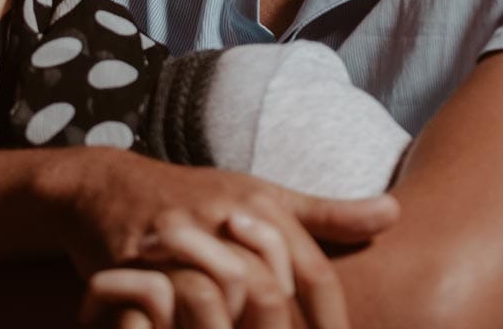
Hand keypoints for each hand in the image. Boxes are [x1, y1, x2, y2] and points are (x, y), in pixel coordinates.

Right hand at [45, 150, 392, 328]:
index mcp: (263, 206)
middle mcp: (226, 218)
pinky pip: (172, 305)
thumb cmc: (197, 198)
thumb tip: (394, 213)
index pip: (312, 276)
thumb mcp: (262, 196)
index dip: (331, 325)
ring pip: (225, 299)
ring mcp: (180, 239)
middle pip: (272, 293)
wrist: (108, 187)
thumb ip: (326, 215)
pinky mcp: (138, 260)